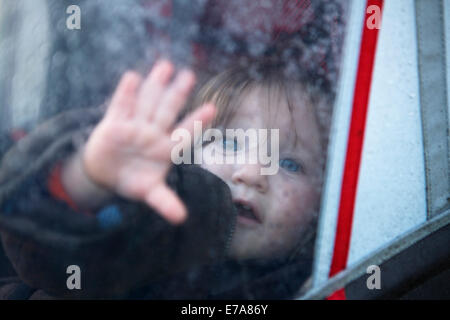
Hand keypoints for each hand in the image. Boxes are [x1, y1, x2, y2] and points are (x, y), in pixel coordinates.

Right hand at [82, 60, 215, 223]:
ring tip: (166, 66)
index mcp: (166, 149)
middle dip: (177, 94)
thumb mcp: (149, 191)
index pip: (185, 133)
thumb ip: (165, 202)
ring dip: (154, 86)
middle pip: (167, 111)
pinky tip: (133, 77)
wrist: (106, 172)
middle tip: (189, 76)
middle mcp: (153, 133)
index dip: (197, 121)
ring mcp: (134, 125)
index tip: (213, 108)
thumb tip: (181, 219)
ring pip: (147, 103)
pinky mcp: (114, 123)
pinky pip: (120, 106)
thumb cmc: (133, 179)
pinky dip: (125, 93)